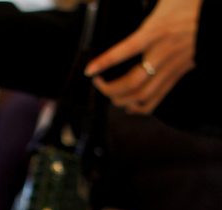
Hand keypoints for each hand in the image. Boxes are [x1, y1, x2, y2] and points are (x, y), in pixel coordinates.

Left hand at [85, 0, 201, 113]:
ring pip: (142, 96)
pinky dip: (140, 108)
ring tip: (110, 96)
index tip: (90, 71)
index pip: (125, 50)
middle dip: (109, 89)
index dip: (105, 63)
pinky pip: (156, 99)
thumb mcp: (164, 0)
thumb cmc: (190, 4)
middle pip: (131, 83)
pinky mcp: (177, 75)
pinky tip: (129, 107)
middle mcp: (162, 53)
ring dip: (121, 100)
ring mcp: (170, 67)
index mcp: (156, 31)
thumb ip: (145, 6)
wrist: (216, 17)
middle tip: (98, 84)